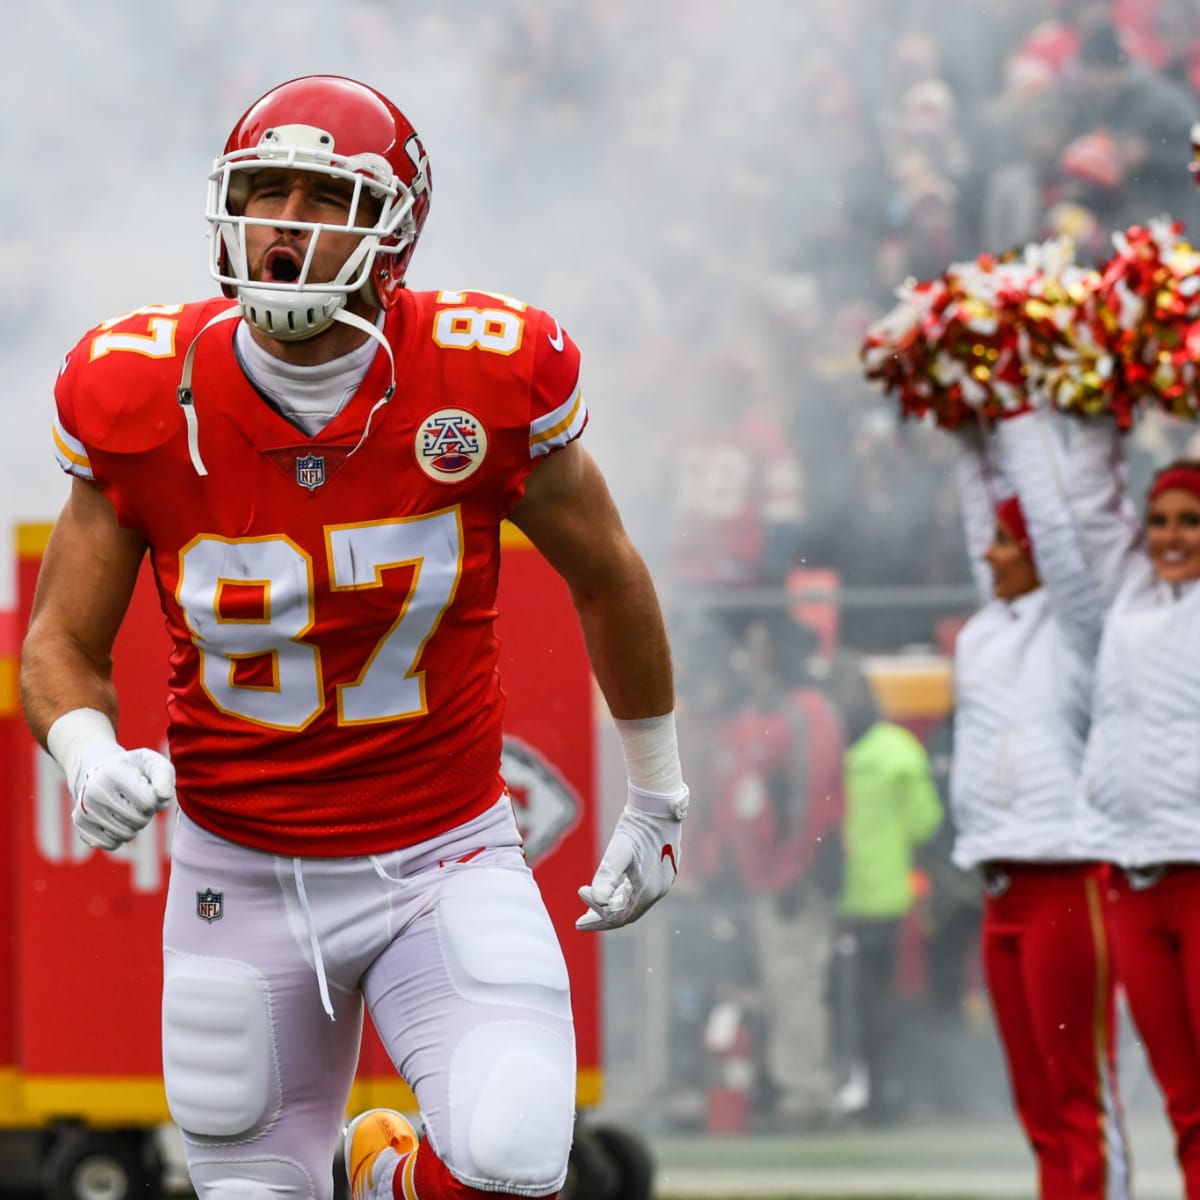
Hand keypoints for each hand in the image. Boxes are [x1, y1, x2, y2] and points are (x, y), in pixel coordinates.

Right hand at [68, 740, 175, 850]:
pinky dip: (120, 837)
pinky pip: (110, 844)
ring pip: (125, 834)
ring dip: (135, 826)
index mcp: (113, 772)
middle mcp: (94, 790)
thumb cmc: (135, 769)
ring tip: (129, 809)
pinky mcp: (80, 825)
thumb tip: (163, 796)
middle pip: (138, 820)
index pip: (149, 802)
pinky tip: (117, 820)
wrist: (101, 771)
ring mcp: (83, 809)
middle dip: (147, 813)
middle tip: (140, 801)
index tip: (150, 790)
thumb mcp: (154, 763)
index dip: (157, 800)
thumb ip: (164, 776)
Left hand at [576, 783, 687, 930]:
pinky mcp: (664, 871)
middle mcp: (659, 890)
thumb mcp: (619, 850)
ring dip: (612, 905)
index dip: (598, 916)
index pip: (619, 916)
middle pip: (627, 914)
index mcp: (648, 890)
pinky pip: (640, 892)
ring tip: (591, 903)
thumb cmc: (638, 826)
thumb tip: (598, 900)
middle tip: (581, 920)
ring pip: (634, 903)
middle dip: (603, 917)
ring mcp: (663, 881)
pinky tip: (612, 889)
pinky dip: (623, 894)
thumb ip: (608, 876)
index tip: (580, 902)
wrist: (660, 805)